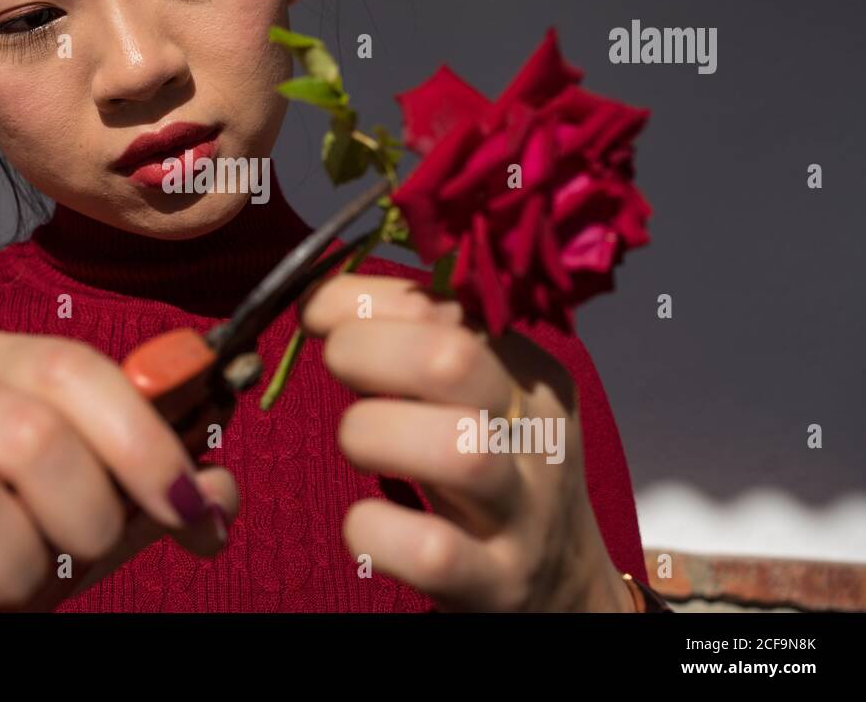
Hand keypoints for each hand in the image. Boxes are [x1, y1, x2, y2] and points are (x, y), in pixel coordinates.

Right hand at [0, 327, 235, 610]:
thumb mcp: (104, 507)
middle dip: (85, 516)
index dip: (142, 442)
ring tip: (22, 579)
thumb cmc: (22, 531)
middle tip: (89, 554)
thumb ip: (161, 492)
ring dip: (19, 563)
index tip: (189, 507)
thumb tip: (221, 491)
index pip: (76, 371)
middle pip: (32, 434)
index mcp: (1, 359)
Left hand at [300, 273, 633, 611]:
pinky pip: (432, 553)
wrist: (567, 590)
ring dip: (372, 433)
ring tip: (356, 443)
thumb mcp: (483, 400)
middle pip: (454, 360)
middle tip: (335, 367)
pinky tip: (361, 521)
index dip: (366, 298)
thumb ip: (423, 341)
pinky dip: (374, 530)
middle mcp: (534, 434)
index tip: (317, 311)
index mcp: (530, 374)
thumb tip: (327, 295)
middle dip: (367, 349)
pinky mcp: (496, 583)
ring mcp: (521, 513)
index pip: (451, 304)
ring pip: (455, 451)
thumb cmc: (498, 476)